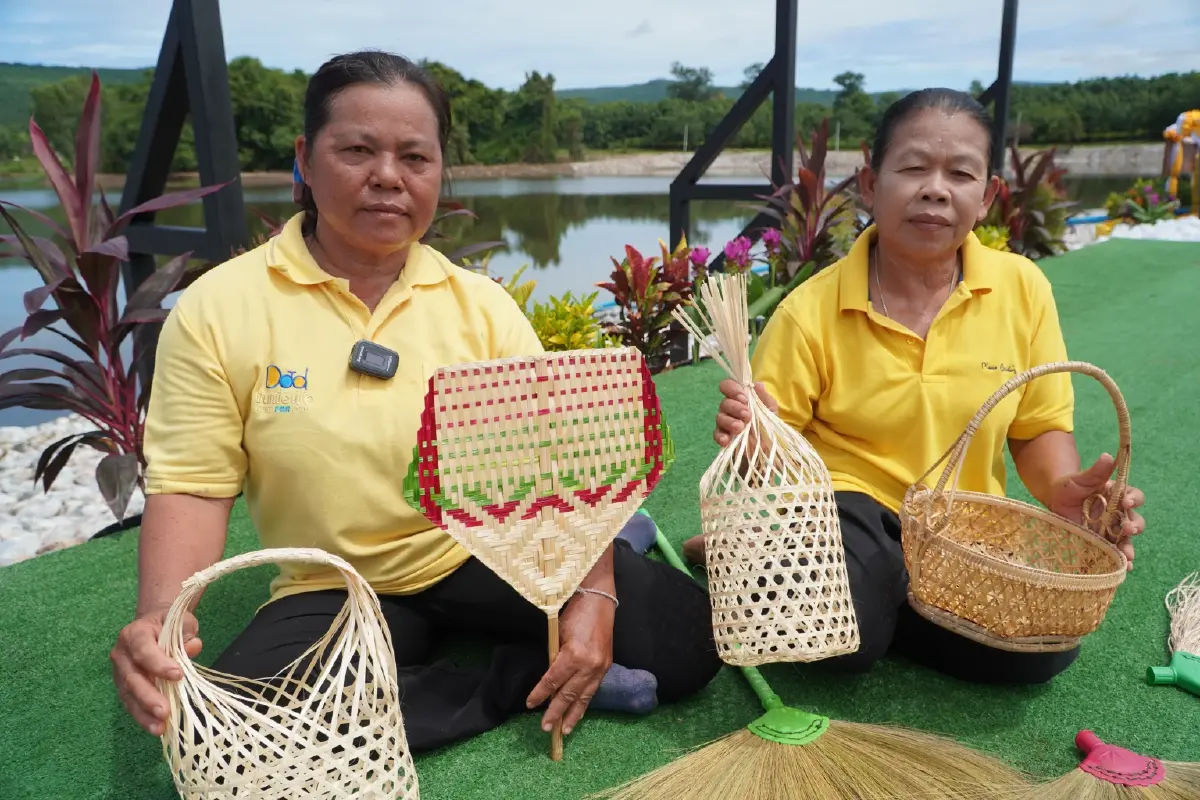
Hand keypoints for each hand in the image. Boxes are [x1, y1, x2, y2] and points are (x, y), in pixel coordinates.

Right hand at [110, 607, 201, 734]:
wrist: (153, 624)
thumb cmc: (168, 624)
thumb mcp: (181, 621)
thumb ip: (187, 633)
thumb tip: (192, 648)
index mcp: (134, 634)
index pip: (144, 650)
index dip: (159, 664)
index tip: (178, 675)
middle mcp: (121, 654)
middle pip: (132, 678)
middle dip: (148, 696)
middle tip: (164, 711)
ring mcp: (120, 672)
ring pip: (129, 695)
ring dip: (144, 713)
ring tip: (159, 728)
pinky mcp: (124, 687)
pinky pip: (131, 704)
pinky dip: (143, 717)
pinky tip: (156, 728)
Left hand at [526, 592, 614, 735]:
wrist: (600, 600)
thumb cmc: (575, 612)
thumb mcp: (558, 633)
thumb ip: (555, 656)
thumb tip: (549, 677)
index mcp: (574, 655)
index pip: (552, 681)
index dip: (540, 694)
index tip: (530, 704)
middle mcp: (589, 665)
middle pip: (569, 694)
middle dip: (556, 712)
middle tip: (546, 728)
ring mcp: (600, 667)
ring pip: (584, 697)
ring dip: (574, 715)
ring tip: (565, 730)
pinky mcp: (606, 666)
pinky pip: (593, 690)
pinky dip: (585, 702)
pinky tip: (579, 712)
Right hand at [714, 379, 777, 446]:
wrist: (767, 449)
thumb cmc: (768, 426)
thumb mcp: (771, 411)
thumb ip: (764, 398)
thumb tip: (757, 384)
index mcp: (740, 399)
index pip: (728, 386)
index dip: (732, 389)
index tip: (744, 398)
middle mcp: (730, 409)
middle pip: (724, 402)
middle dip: (735, 408)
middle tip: (747, 416)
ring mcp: (725, 423)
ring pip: (720, 417)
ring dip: (729, 421)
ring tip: (740, 428)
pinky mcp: (723, 437)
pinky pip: (716, 434)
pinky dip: (720, 436)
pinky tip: (727, 440)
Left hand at [1047, 452, 1145, 570]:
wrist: (1052, 502)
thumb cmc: (1067, 487)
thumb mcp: (1078, 479)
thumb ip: (1095, 471)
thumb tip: (1108, 456)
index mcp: (1117, 496)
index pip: (1133, 497)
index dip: (1133, 499)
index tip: (1126, 501)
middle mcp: (1118, 514)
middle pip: (1135, 521)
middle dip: (1134, 526)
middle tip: (1127, 528)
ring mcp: (1110, 530)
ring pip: (1126, 540)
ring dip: (1130, 548)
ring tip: (1128, 556)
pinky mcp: (1101, 543)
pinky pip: (1114, 553)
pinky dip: (1120, 561)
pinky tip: (1123, 568)